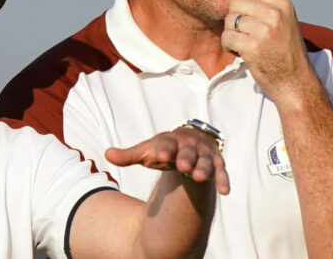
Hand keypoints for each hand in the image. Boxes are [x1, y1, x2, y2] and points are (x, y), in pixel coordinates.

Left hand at [105, 128, 229, 194]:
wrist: (189, 142)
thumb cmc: (164, 149)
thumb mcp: (146, 151)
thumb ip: (128, 155)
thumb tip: (106, 154)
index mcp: (171, 141)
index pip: (166, 144)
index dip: (163, 149)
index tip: (159, 154)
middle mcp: (189, 146)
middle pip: (187, 152)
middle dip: (185, 157)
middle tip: (182, 165)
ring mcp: (204, 155)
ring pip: (205, 162)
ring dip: (204, 169)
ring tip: (200, 177)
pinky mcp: (216, 164)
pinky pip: (221, 172)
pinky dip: (224, 180)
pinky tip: (226, 192)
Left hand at [220, 0, 315, 104]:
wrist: (295, 81)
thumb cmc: (286, 51)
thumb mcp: (285, 20)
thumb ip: (266, 5)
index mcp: (283, 4)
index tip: (236, 5)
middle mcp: (274, 14)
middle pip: (235, 1)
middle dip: (232, 15)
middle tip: (240, 30)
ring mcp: (264, 31)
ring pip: (229, 20)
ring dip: (231, 32)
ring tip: (243, 42)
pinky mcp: (252, 47)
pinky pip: (227, 37)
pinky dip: (228, 45)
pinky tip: (239, 51)